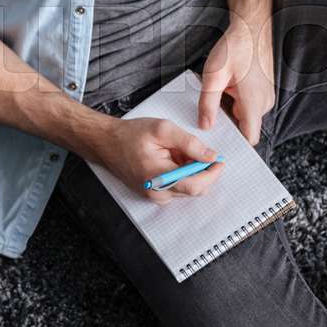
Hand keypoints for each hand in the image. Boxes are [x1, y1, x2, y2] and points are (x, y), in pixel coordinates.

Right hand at [98, 116, 225, 204]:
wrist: (107, 143)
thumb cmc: (131, 135)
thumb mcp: (163, 129)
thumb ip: (189, 143)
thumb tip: (210, 156)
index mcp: (158, 176)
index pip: (195, 185)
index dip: (212, 174)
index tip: (219, 161)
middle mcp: (157, 192)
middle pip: (195, 189)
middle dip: (202, 171)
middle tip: (196, 151)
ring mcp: (155, 197)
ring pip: (188, 189)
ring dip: (191, 172)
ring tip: (177, 153)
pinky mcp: (155, 196)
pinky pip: (179, 189)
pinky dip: (183, 175)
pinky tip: (172, 161)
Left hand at [197, 12, 274, 144]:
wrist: (252, 28)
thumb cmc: (235, 48)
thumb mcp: (214, 76)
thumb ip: (208, 104)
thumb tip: (206, 125)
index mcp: (253, 102)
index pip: (250, 138)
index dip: (235, 144)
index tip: (219, 144)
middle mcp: (264, 102)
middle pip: (245, 127)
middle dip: (228, 124)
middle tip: (209, 116)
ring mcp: (266, 96)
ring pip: (246, 115)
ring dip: (232, 110)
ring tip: (219, 94)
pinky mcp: (264, 90)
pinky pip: (249, 104)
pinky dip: (237, 101)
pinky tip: (228, 88)